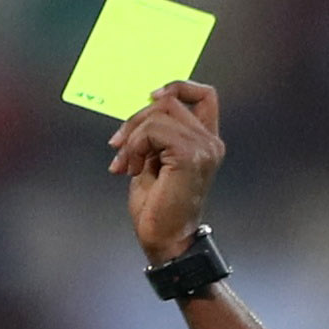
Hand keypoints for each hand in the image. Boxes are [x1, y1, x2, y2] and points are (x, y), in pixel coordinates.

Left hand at [107, 81, 223, 264]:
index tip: (150, 98)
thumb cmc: (159, 210)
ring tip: (126, 163)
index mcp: (205, 142)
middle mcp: (210, 142)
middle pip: (170, 100)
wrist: (165, 242)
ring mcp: (203, 148)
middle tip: (118, 145)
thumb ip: (154, 136)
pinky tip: (133, 169)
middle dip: (136, 119)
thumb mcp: (153, 162)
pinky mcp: (190, 155)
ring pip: (159, 113)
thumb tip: (139, 111)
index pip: (204, 95)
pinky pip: (153, 130)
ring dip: (133, 136)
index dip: (176, 87)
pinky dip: (135, 145)